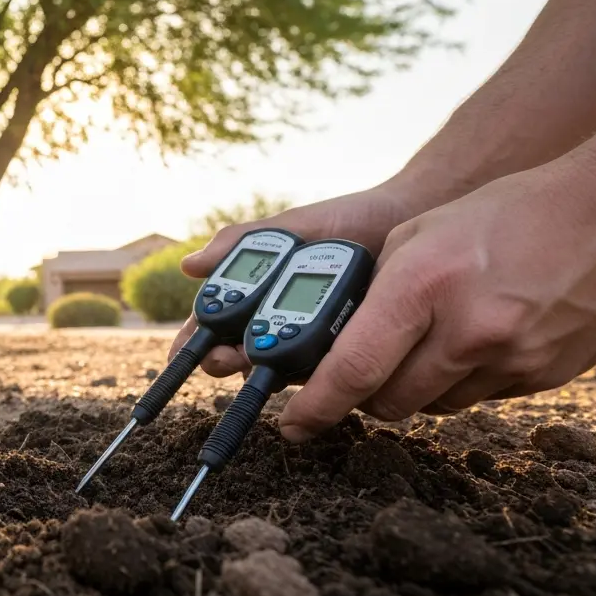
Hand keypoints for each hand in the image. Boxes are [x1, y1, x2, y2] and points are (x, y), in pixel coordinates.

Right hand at [166, 179, 427, 375]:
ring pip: (279, 368)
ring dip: (262, 372)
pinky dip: (316, 376)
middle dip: (224, 359)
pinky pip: (328, 372)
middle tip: (222, 356)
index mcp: (261, 293)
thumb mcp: (291, 227)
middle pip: (239, 353)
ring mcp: (316, 342)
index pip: (216, 323)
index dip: (196, 340)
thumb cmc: (348, 220)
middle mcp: (281, 322)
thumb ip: (242, 242)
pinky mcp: (351, 353)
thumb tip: (189, 266)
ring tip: (257, 363)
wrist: (412, 219)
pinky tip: (311, 372)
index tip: (183, 352)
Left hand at [278, 155, 595, 441]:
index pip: (353, 368)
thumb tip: (340, 344)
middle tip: (359, 374)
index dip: (316, 406)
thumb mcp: (420, 234)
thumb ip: (376, 291)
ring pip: (433, 406)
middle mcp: (467, 329)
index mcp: (424, 284)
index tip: (292, 425)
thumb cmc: (506, 213)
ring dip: (416, 388)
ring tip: (429, 340)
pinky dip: (463, 381)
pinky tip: (474, 340)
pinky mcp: (543, 376)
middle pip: (389, 402)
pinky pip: (480, 398)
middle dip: (364, 396)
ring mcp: (512, 359)